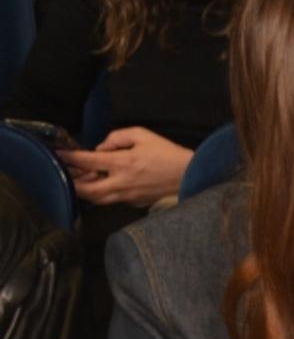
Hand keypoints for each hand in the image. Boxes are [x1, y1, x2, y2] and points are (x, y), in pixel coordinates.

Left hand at [58, 127, 192, 206]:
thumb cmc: (168, 153)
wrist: (189, 175)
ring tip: (80, 182)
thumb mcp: (144, 135)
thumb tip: (101, 147)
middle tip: (64, 175)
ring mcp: (127, 196)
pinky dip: (103, 194)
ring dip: (85, 191)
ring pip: (96, 199)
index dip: (69, 157)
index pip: (87, 161)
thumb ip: (118, 137)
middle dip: (71, 182)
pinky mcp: (134, 203)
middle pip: (85, 189)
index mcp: (122, 163)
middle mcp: (121, 183)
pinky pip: (112, 200)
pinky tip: (104, 186)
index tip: (59, 154)